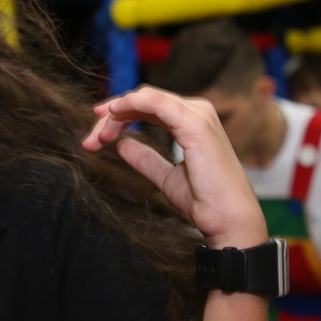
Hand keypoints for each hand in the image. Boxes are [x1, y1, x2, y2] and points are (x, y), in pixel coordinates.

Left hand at [82, 86, 265, 248]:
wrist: (229, 221)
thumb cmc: (206, 202)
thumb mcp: (166, 177)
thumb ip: (146, 158)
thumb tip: (122, 145)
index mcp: (192, 122)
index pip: (148, 108)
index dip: (118, 117)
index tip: (95, 136)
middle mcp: (197, 113)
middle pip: (143, 101)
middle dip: (111, 116)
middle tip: (90, 140)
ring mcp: (198, 115)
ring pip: (146, 98)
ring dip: (116, 112)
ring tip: (98, 136)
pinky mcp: (196, 124)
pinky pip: (157, 103)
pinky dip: (133, 103)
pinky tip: (114, 113)